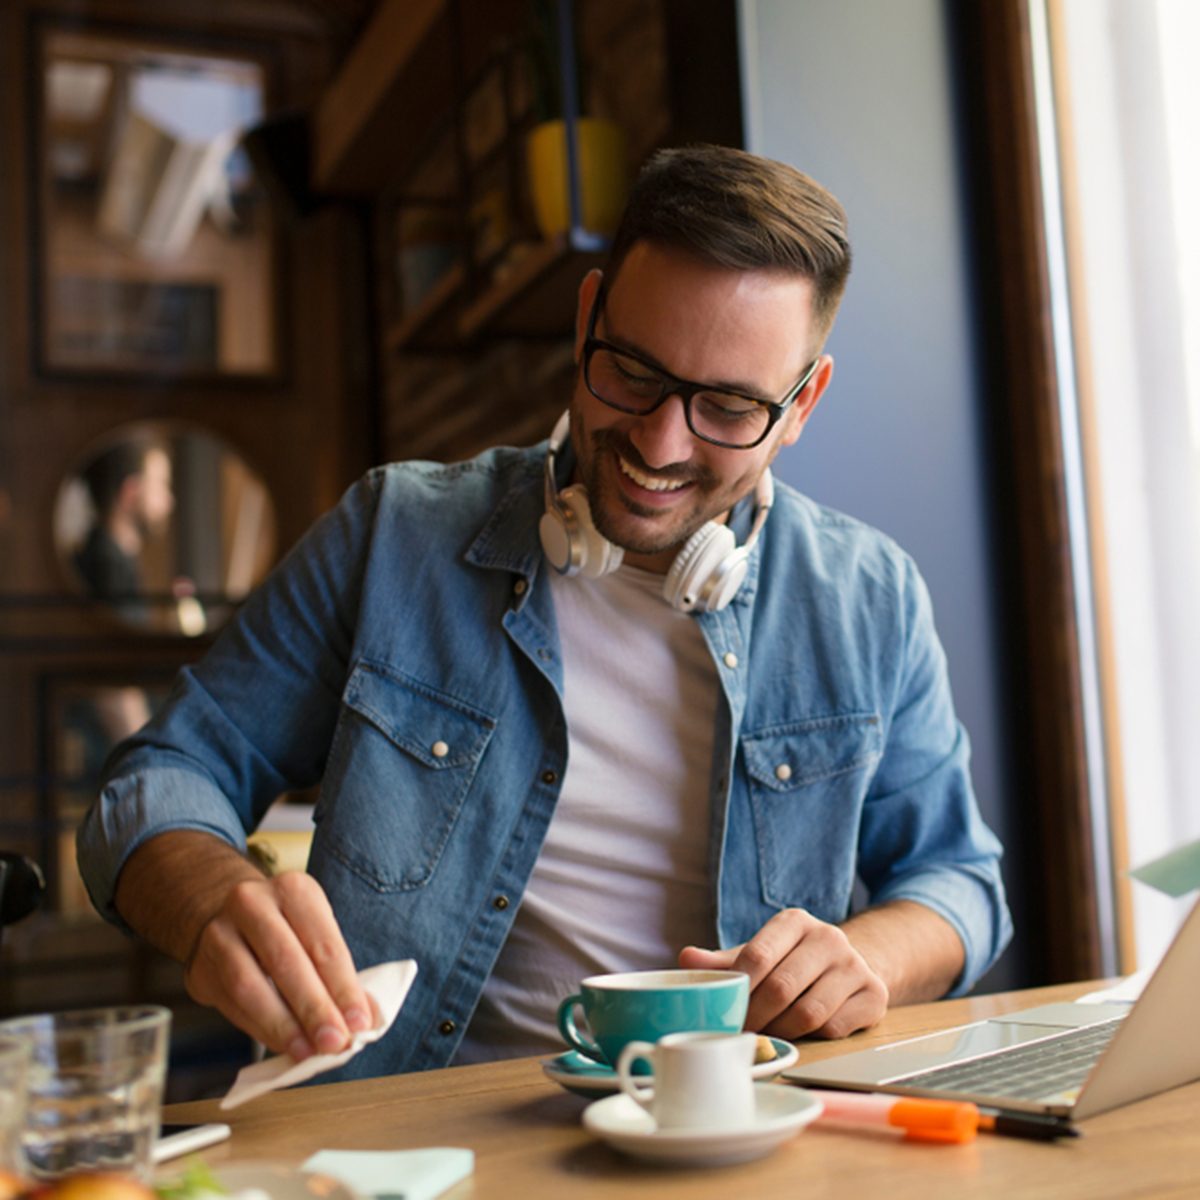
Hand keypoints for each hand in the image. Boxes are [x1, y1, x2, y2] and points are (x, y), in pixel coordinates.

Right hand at [184, 870, 375, 1059]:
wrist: (223, 915)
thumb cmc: (286, 930)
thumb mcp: (316, 935)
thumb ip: (338, 975)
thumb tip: (365, 1020)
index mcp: (294, 890)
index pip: (324, 944)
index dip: (344, 987)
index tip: (360, 1023)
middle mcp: (253, 903)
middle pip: (286, 962)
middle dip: (313, 1008)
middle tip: (334, 1042)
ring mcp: (220, 932)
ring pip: (249, 985)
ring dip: (282, 1025)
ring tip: (307, 1051)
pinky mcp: (199, 965)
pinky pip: (230, 1003)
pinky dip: (258, 1028)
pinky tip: (281, 1044)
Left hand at [678, 908, 888, 1039]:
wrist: (849, 965)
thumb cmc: (792, 962)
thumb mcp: (759, 954)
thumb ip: (722, 962)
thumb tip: (685, 959)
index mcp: (794, 921)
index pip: (758, 955)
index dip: (739, 988)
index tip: (726, 1010)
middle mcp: (828, 937)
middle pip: (782, 988)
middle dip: (757, 1016)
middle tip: (742, 1032)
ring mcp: (855, 966)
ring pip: (809, 1013)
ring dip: (783, 1030)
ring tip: (769, 1033)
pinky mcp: (874, 994)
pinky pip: (835, 1028)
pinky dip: (813, 1037)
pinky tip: (802, 1031)